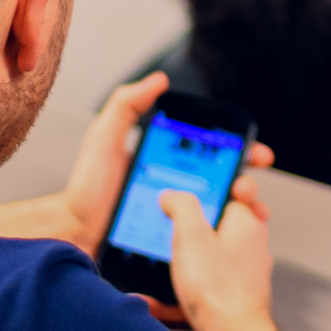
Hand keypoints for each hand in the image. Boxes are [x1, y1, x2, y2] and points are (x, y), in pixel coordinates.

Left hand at [57, 71, 274, 251]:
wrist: (72, 233)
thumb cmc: (86, 188)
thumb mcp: (105, 138)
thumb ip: (127, 105)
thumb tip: (159, 80)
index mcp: (171, 165)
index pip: (216, 157)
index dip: (243, 155)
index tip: (258, 156)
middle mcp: (179, 194)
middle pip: (226, 188)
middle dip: (248, 187)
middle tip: (248, 189)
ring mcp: (178, 223)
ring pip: (221, 220)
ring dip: (242, 218)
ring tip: (247, 216)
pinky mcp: (172, 250)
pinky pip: (202, 247)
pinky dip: (222, 246)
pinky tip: (229, 243)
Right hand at [160, 189, 276, 330]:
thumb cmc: (220, 291)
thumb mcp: (191, 235)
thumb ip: (182, 206)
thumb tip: (173, 195)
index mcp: (247, 222)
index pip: (239, 190)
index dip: (220, 184)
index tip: (200, 183)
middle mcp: (250, 247)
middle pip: (223, 222)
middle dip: (196, 223)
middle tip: (176, 223)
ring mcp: (242, 274)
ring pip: (212, 256)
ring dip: (186, 258)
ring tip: (166, 259)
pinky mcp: (231, 298)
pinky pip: (204, 286)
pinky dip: (183, 289)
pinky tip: (156, 301)